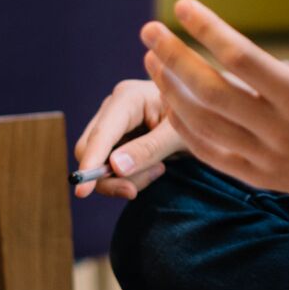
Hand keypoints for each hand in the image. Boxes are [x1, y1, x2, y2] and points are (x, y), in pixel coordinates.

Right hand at [73, 78, 187, 199]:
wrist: (205, 112)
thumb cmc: (198, 115)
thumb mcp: (180, 135)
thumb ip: (150, 149)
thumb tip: (115, 167)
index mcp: (128, 97)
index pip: (100, 134)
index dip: (90, 163)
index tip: (82, 191)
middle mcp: (113, 108)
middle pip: (90, 150)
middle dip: (110, 177)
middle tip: (136, 190)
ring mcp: (112, 123)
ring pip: (98, 163)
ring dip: (125, 178)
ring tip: (160, 169)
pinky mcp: (116, 139)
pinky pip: (109, 167)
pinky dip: (129, 176)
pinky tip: (156, 166)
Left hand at [142, 0, 288, 215]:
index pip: (242, 59)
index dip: (208, 30)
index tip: (181, 5)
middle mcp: (279, 129)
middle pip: (211, 93)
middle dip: (174, 59)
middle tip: (149, 30)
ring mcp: (265, 157)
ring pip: (204, 125)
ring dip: (172, 92)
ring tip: (152, 60)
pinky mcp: (258, 176)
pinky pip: (210, 154)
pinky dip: (185, 128)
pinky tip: (171, 101)